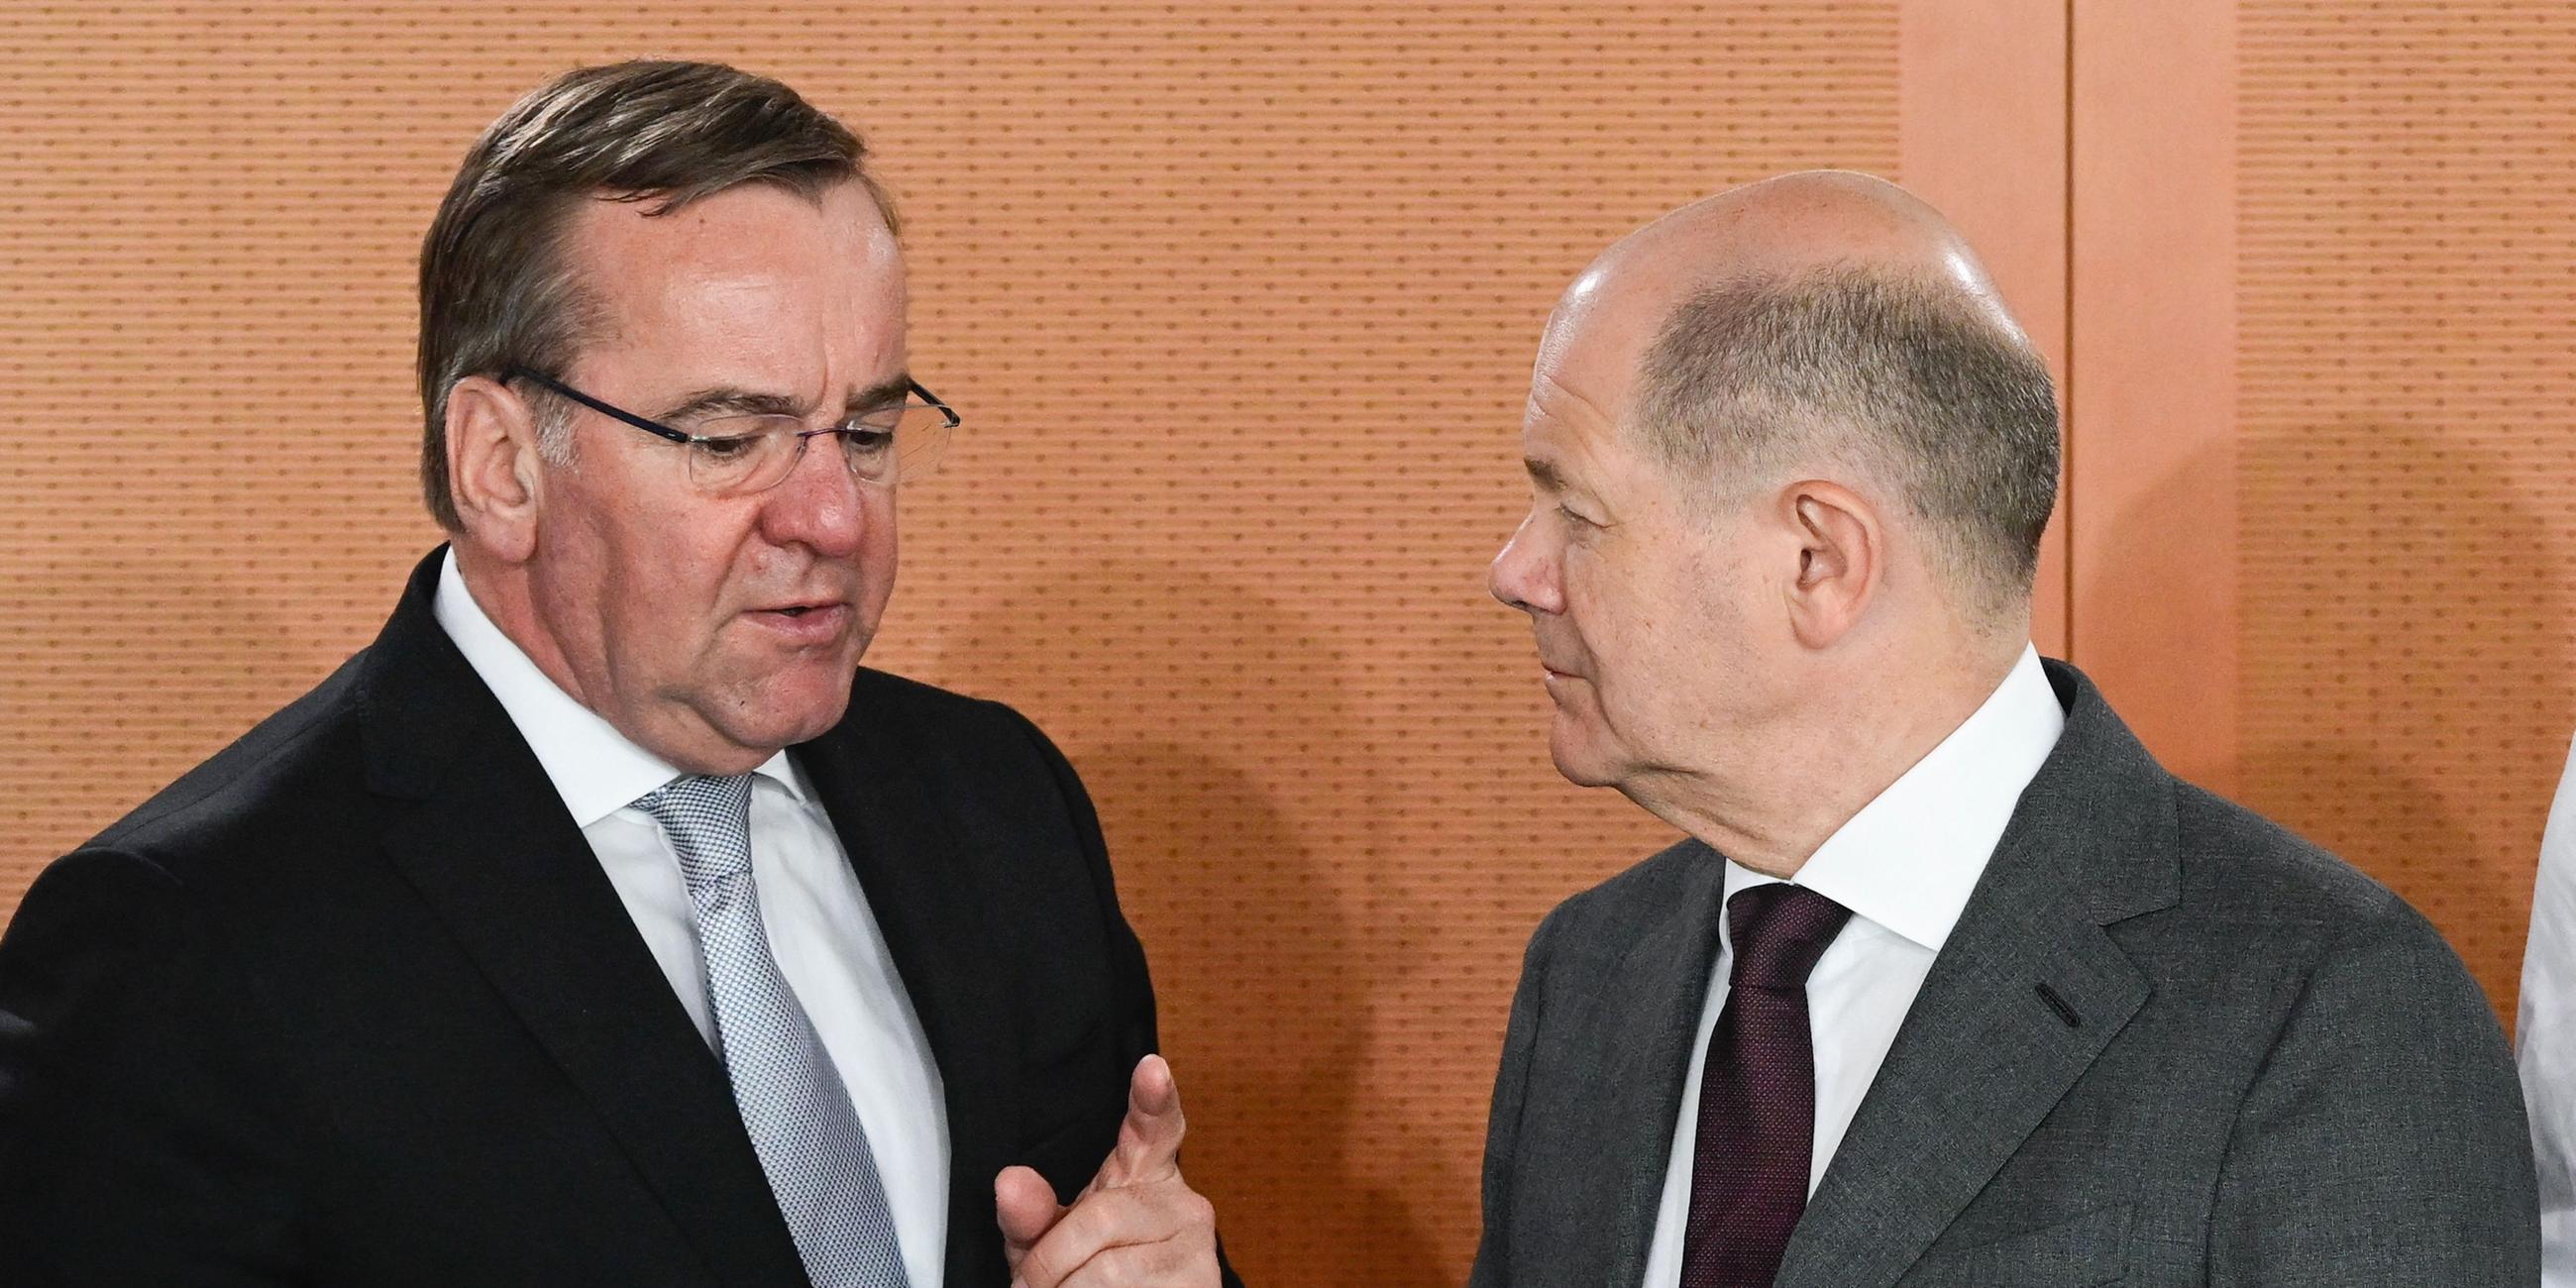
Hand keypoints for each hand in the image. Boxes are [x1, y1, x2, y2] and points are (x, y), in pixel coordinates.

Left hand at [994, 1054, 1219, 1286]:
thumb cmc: (1084, 1271)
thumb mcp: (1048, 1239)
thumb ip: (1030, 1212)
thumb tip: (1010, 1182)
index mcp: (1142, 1170)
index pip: (1153, 1126)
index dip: (1153, 1099)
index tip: (1151, 1068)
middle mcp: (1180, 1200)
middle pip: (1100, 1217)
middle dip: (1051, 1261)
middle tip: (1030, 1285)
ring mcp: (1196, 1243)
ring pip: (1110, 1270)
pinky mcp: (1203, 1283)